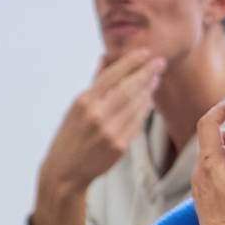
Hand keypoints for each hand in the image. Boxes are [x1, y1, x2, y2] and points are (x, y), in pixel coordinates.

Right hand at [30, 50, 165, 224]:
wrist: (65, 171)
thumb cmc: (69, 136)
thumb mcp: (76, 107)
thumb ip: (95, 82)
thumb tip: (105, 58)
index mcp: (84, 101)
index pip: (112, 75)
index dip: (131, 62)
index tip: (145, 53)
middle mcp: (97, 114)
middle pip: (129, 88)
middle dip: (147, 73)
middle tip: (160, 63)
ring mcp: (110, 131)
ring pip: (136, 105)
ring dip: (148, 90)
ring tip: (155, 79)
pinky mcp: (119, 146)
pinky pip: (137, 122)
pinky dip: (144, 109)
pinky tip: (148, 100)